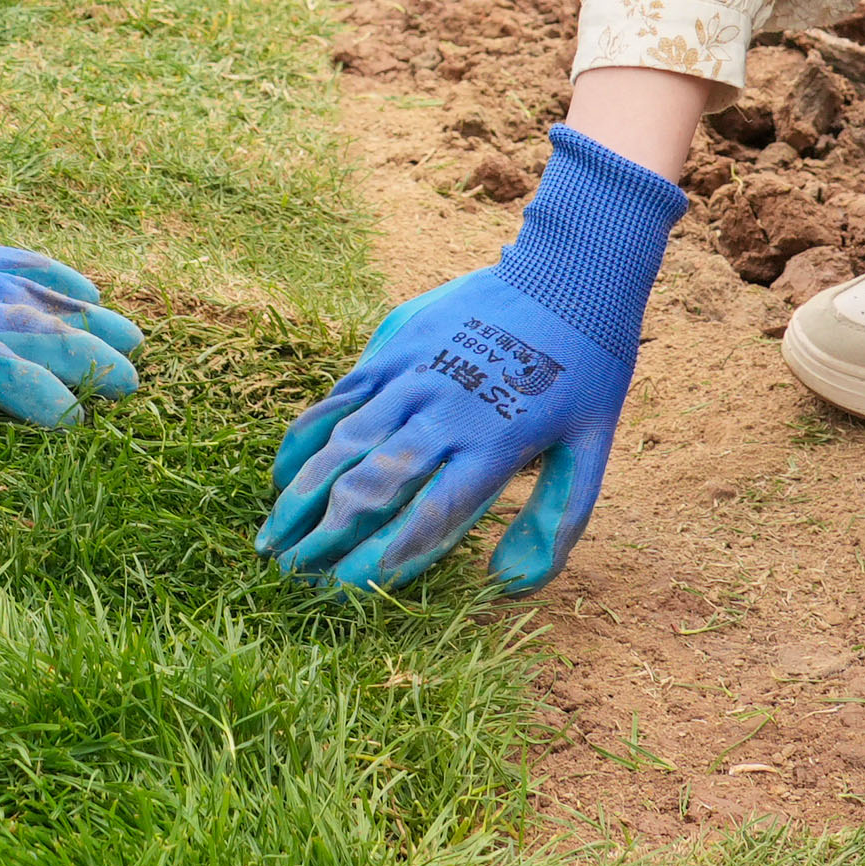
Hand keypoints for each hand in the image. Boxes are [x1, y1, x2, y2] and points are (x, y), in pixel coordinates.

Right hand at [260, 126, 681, 592]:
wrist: (568, 273)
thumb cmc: (586, 370)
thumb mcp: (592, 449)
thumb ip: (555, 521)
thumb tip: (507, 585)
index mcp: (495, 443)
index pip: (428, 515)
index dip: (382, 558)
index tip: (344, 592)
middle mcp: (445, 410)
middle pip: (373, 483)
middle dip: (326, 537)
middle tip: (293, 578)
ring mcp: (414, 373)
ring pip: (343, 442)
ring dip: (302, 495)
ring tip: (272, 540)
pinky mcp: (394, 345)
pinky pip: (340, 397)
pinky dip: (307, 438)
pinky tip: (284, 474)